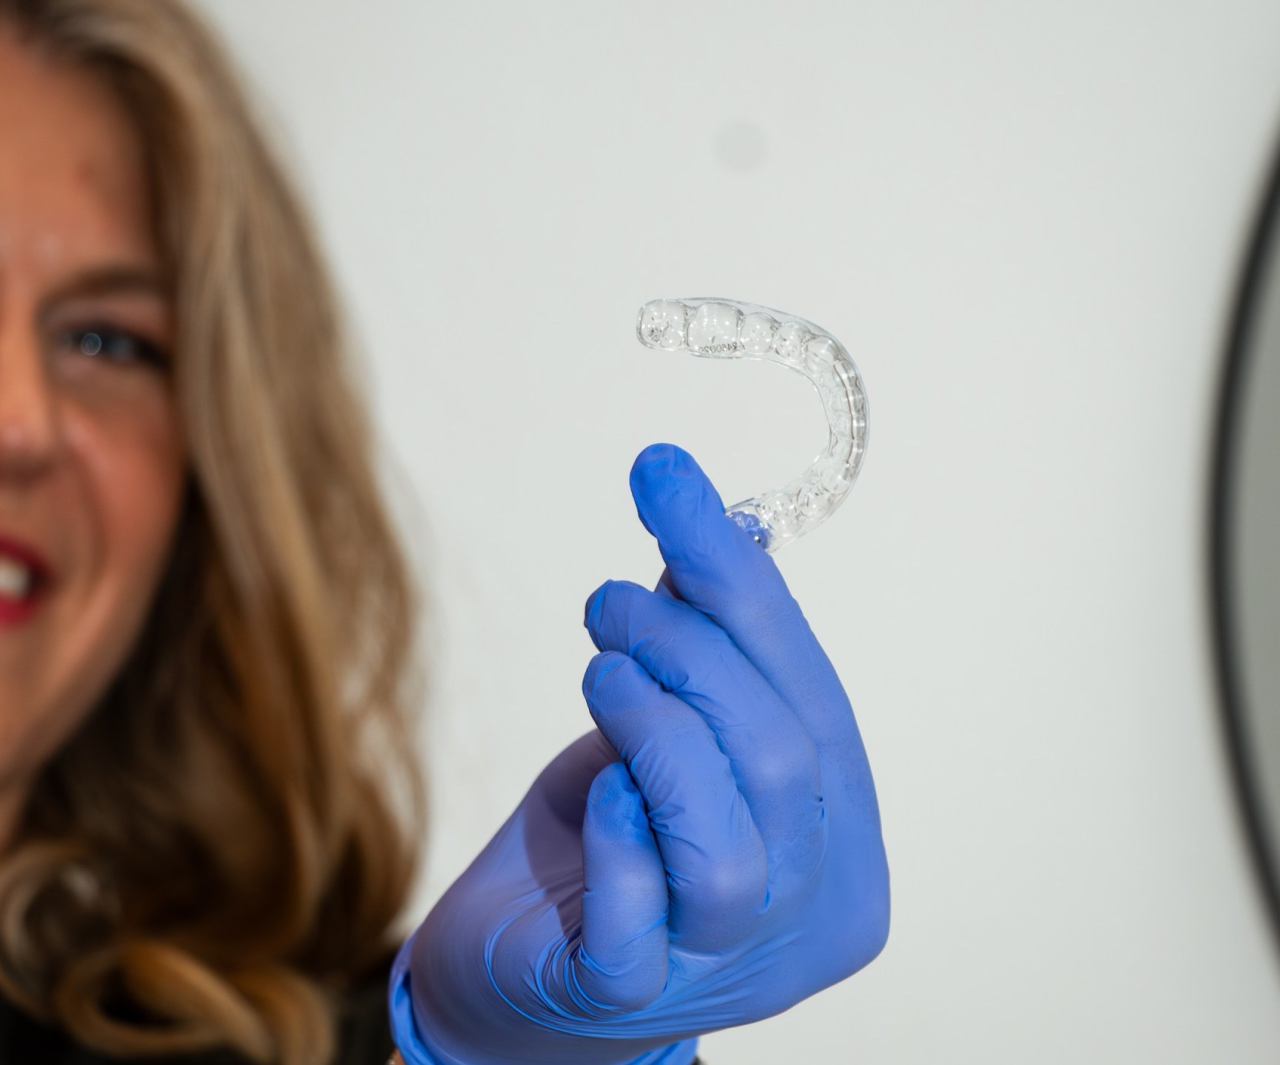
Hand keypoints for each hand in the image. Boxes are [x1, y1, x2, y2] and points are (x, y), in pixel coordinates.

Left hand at [389, 443, 889, 1064]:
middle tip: (611, 602)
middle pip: (779, 757)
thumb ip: (703, 649)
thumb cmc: (606, 836)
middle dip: (688, 648)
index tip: (666, 478)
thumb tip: (705, 521)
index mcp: (840, 839)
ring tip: (601, 673)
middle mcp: (807, 912)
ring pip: (727, 839)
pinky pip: (638, 916)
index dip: (740, 585)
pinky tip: (599, 788)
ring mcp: (726, 969)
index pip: (814, 698)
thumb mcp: (666, 726)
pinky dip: (620, 830)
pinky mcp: (629, 998)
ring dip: (657, 724)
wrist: (518, 966)